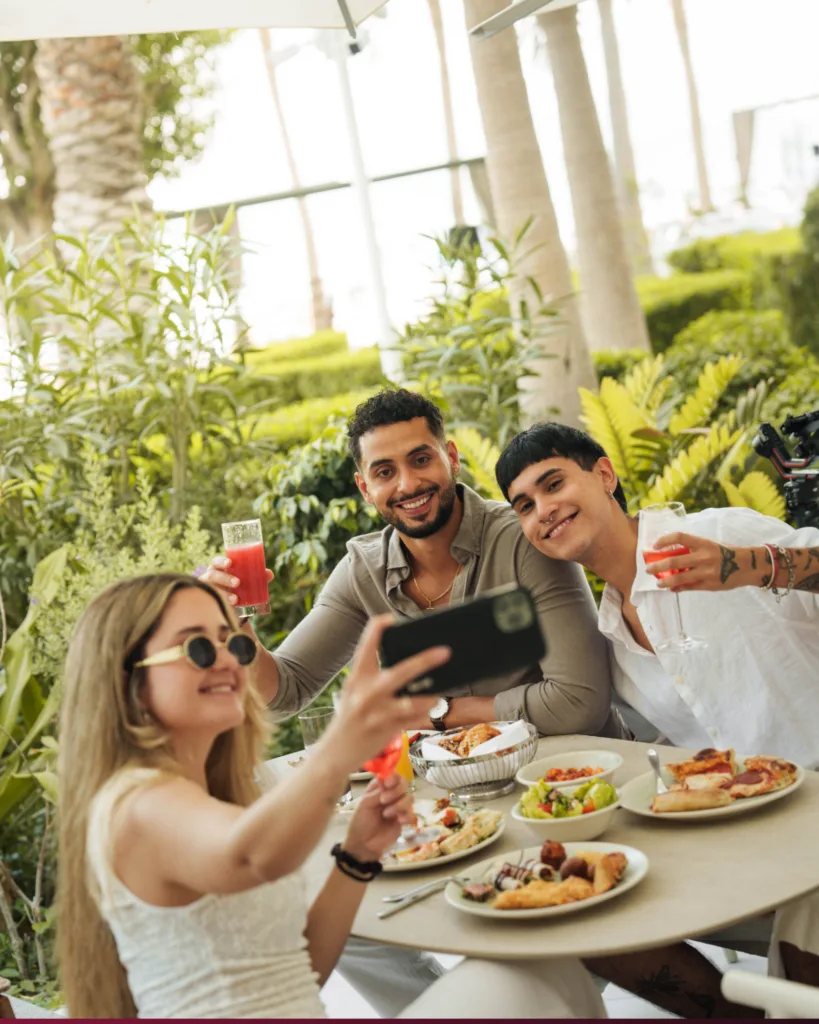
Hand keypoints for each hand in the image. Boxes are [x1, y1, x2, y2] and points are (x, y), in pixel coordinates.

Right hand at [200, 554, 273, 607]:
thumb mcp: (247, 580)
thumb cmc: (239, 586)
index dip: (221, 561)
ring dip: (224, 593)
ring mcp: (209, 591)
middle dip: (225, 578)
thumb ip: (258, 576)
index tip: (230, 563)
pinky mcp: (210, 602)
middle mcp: (211, 578)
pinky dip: (222, 603)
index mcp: (219, 569)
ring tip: (235, 599)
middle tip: (238, 583)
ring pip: (212, 590)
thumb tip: (269, 574)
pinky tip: (231, 607)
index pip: (216, 562)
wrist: (232, 605)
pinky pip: (211, 602)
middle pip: (213, 575)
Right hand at [320, 615, 447, 773]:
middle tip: (445, 651)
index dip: (377, 628)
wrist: (334, 753)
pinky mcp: (384, 731)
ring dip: (429, 697)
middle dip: (425, 661)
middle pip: (400, 672)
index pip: (366, 645)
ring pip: (411, 701)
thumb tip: (409, 663)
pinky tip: (428, 709)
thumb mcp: (355, 692)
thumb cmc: (350, 718)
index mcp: (357, 677)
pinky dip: (423, 713)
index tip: (390, 618)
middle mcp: (365, 693)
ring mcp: (375, 713)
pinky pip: (412, 719)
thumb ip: (373, 677)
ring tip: (438, 693)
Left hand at [344, 774, 414, 859]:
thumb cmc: (360, 822)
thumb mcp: (365, 804)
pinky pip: (413, 815)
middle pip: (404, 784)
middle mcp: (391, 795)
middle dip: (396, 791)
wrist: (363, 845)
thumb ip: (377, 792)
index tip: (388, 784)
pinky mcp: (404, 821)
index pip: (393, 775)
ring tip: (387, 814)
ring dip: (400, 805)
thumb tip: (386, 779)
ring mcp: (398, 807)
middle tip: (384, 801)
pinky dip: (407, 817)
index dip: (393, 777)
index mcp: (380, 788)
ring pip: (410, 798)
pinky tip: (399, 821)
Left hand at [646, 532, 756, 591]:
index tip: (655, 545)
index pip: (679, 537)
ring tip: (658, 583)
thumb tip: (671, 555)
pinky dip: (678, 587)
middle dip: (658, 565)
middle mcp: (704, 557)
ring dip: (665, 581)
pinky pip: (689, 587)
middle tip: (648, 569)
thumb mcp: (711, 545)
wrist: (748, 566)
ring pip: (680, 577)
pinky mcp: (709, 585)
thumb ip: (694, 549)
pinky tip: (672, 588)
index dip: (664, 540)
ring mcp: (706, 572)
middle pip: (674, 560)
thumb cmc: (726, 553)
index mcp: (704, 543)